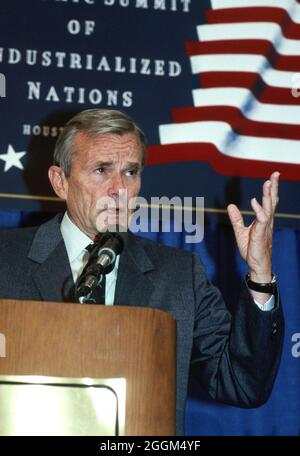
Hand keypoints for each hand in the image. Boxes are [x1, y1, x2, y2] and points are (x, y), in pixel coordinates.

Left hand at [227, 172, 279, 286]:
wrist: (256, 264)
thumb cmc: (252, 249)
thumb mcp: (240, 231)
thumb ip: (236, 219)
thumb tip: (231, 206)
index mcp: (264, 220)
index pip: (269, 201)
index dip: (270, 189)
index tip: (272, 177)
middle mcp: (267, 221)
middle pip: (272, 201)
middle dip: (273, 187)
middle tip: (275, 173)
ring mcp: (265, 227)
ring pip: (269, 207)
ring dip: (268, 195)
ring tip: (267, 183)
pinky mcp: (261, 233)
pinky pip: (262, 219)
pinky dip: (258, 209)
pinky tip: (253, 201)